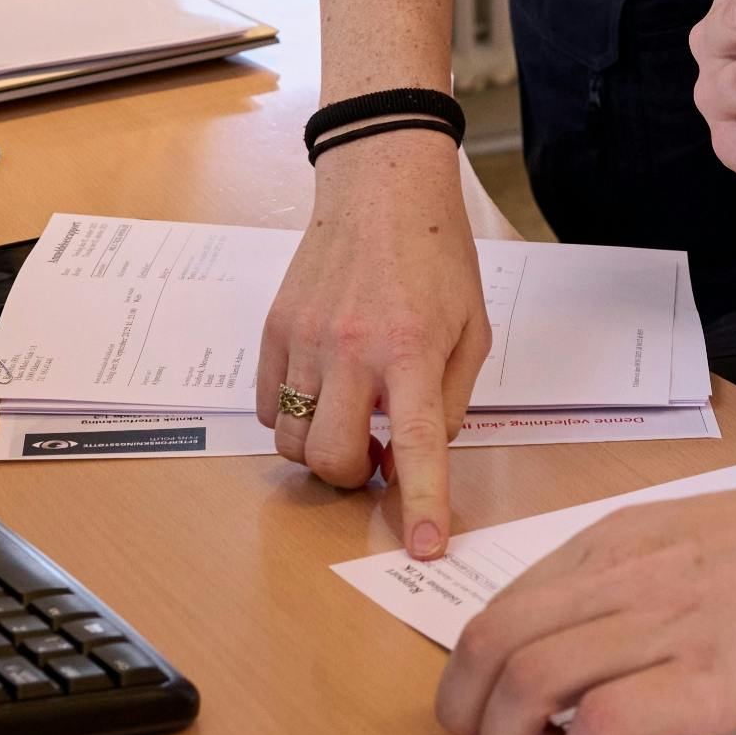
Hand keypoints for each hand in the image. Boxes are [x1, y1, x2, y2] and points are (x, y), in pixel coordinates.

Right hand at [257, 131, 488, 558]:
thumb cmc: (435, 255)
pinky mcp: (274, 327)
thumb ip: (451, 399)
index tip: (422, 547)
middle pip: (332, 457)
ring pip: (289, 439)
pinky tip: (320, 394)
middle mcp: (352, 348)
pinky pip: (264, 405)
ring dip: (319, 451)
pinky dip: (288, 419)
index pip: (416, 445)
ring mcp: (305, 338)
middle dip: (353, 478)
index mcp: (411, 348)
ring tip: (347, 423)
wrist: (380, 187)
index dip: (420, 503)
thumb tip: (421, 453)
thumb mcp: (471, 327)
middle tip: (376, 457)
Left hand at [436, 452, 735, 734]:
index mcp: (614, 544)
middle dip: (469, 713)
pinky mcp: (701, 680)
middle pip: (487, 644)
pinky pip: (598, 728)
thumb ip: (633, 577)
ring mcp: (658, 627)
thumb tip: (596, 643)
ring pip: (524, 683)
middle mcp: (620, 577)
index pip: (498, 606)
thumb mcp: (688, 536)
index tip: (500, 710)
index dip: (477, 673)